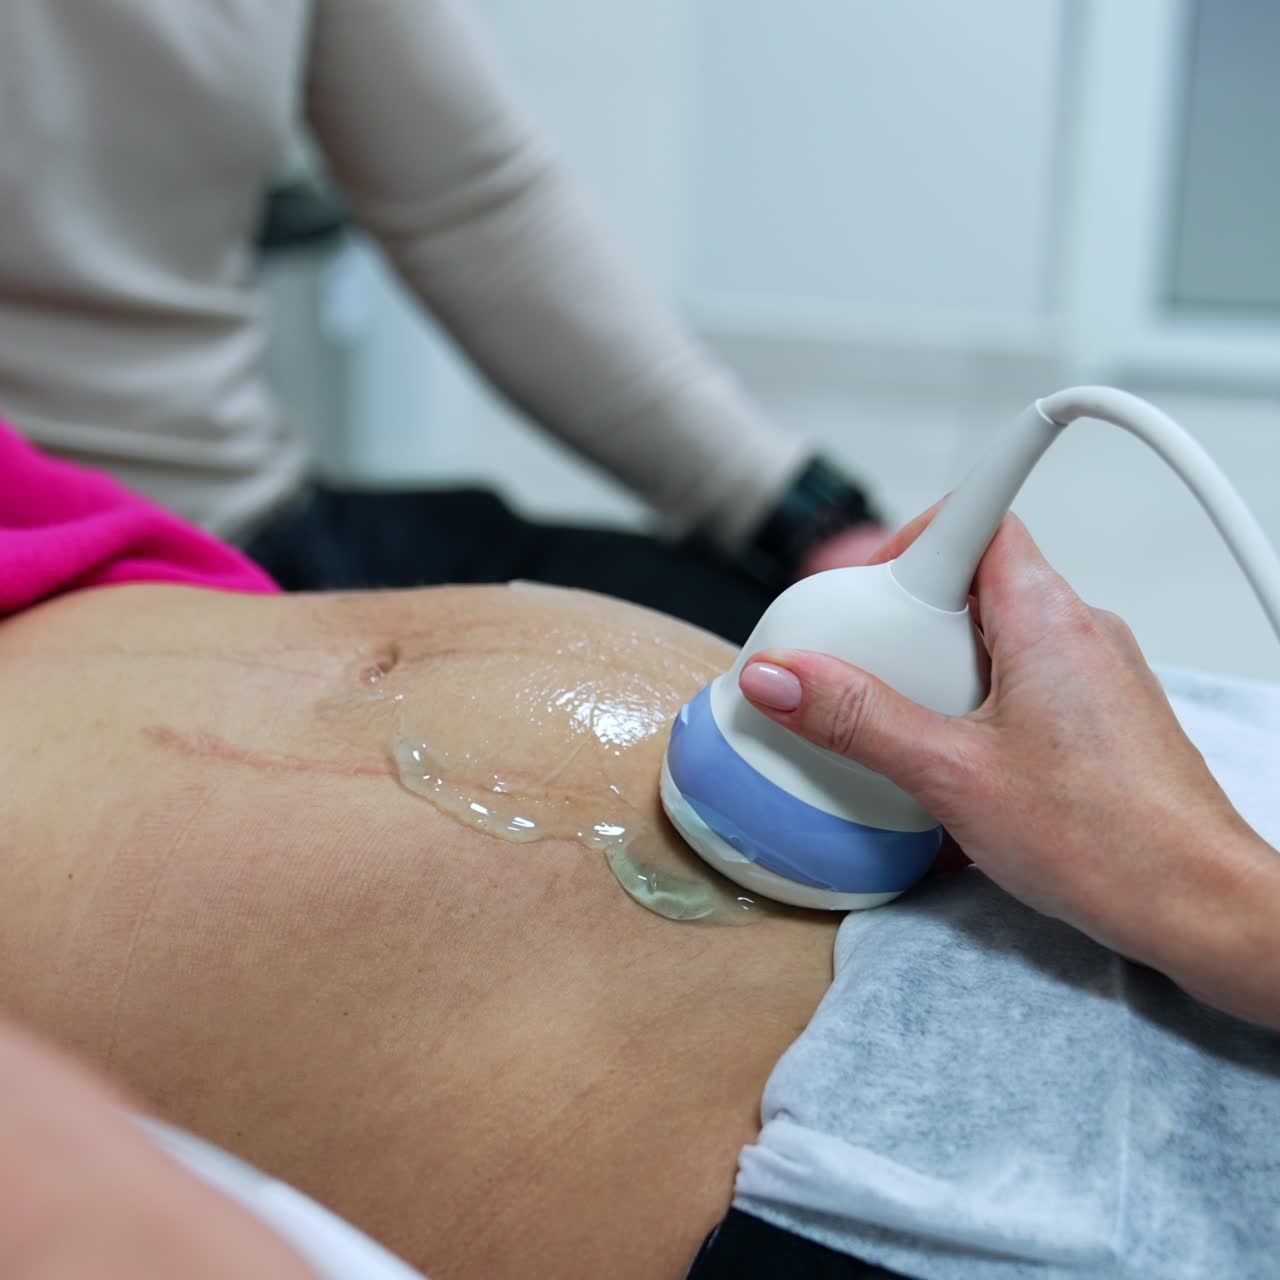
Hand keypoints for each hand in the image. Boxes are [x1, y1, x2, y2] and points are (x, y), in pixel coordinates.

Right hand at [739, 512, 1279, 1023]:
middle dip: (909, 625)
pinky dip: (976, 705)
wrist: (1198, 906)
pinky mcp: (1097, 716)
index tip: (867, 588)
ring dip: (940, 673)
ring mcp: (1093, 672)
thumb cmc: (1106, 841)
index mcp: (1045, 616)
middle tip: (875, 679)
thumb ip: (859, 719)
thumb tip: (782, 676)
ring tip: (916, 735)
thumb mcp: (951, 775)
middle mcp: (1078, 629)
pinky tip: (958, 768)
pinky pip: (1021, 680)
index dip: (912, 542)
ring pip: (995, 636)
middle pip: (971, 581)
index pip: (977, 519)